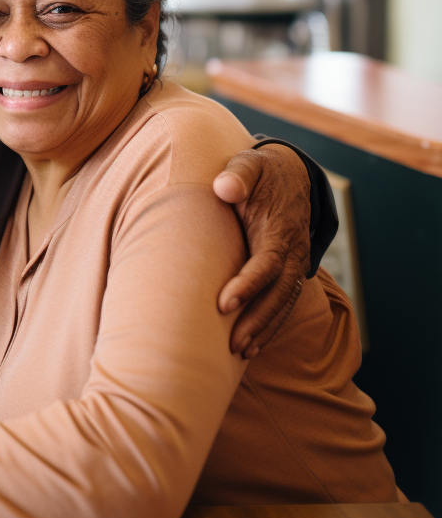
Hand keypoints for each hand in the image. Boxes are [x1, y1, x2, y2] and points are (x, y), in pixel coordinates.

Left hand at [213, 144, 310, 358]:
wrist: (290, 174)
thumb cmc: (259, 172)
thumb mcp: (248, 164)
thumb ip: (238, 174)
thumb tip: (225, 187)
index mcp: (279, 229)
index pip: (267, 263)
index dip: (248, 285)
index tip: (222, 304)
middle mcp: (293, 251)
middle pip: (279, 293)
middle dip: (256, 320)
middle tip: (231, 344)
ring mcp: (295, 263)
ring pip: (284, 303)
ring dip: (264, 329)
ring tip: (240, 354)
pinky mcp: (290, 271)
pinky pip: (284, 303)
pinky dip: (271, 326)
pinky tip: (252, 347)